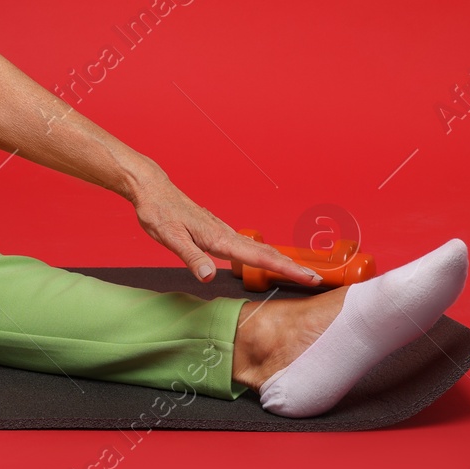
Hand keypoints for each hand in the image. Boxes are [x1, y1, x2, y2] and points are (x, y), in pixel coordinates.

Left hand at [132, 176, 322, 286]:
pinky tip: (265, 258)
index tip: (310, 277)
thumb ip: (191, 257)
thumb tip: (209, 277)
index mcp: (219, 238)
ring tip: (300, 272)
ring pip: (259, 248)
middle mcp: (226, 233)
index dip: (286, 269)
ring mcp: (223, 230)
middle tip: (316, 278)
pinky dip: (264, 253)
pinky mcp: (217, 230)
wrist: (153, 190)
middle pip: (267, 252)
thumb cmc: (159, 213)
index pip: (260, 257)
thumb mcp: (170, 238)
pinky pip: (248, 244)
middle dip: (292, 266)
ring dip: (281, 260)